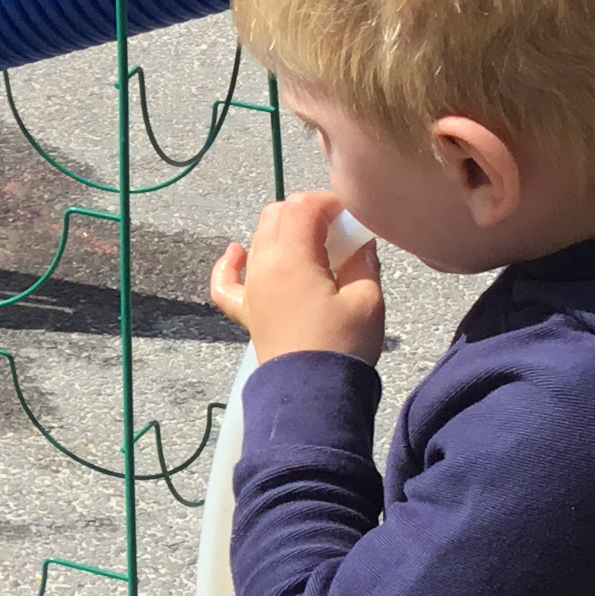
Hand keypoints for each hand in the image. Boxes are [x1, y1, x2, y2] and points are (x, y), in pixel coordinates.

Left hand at [209, 190, 384, 363]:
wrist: (313, 394)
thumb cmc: (343, 346)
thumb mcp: (368, 299)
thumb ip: (364, 262)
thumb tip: (361, 243)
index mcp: (292, 258)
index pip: (302, 206)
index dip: (328, 201)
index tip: (351, 214)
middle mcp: (263, 267)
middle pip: (276, 215)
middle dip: (307, 211)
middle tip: (338, 228)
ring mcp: (250, 289)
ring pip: (257, 239)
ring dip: (284, 231)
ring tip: (315, 245)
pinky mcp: (246, 311)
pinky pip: (226, 280)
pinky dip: (231, 263)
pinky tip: (238, 252)